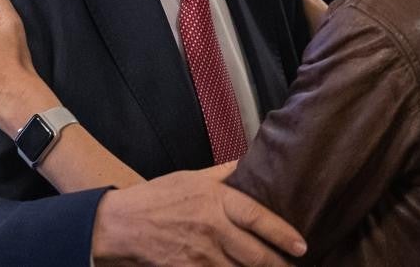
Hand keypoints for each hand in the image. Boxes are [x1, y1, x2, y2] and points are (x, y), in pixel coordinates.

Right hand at [92, 162, 305, 265]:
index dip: (282, 233)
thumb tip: (246, 162)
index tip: (301, 245)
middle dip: (278, 264)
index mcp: (215, 201)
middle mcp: (212, 229)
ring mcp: (200, 256)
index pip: (258, 217)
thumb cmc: (154, 199)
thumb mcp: (190, 178)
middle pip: (255, 254)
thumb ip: (222, 174)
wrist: (118, 226)